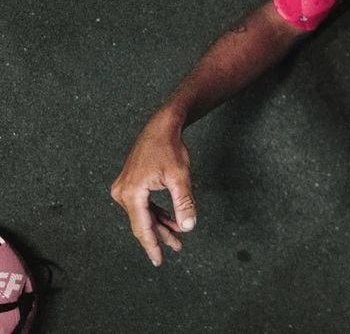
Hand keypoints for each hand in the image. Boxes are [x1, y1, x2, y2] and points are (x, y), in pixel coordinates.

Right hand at [110, 117, 196, 265]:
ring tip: (177, 239)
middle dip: (160, 236)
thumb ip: (183, 203)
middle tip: (176, 250)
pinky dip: (157, 214)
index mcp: (131, 193)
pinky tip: (171, 221)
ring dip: (160, 226)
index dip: (152, 246)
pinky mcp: (130, 184)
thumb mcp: (180, 177)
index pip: (143, 227)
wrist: (162, 126)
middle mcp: (122, 193)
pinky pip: (143, 205)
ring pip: (143, 215)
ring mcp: (124, 188)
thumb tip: (188, 227)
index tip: (159, 262)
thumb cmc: (170, 148)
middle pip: (142, 223)